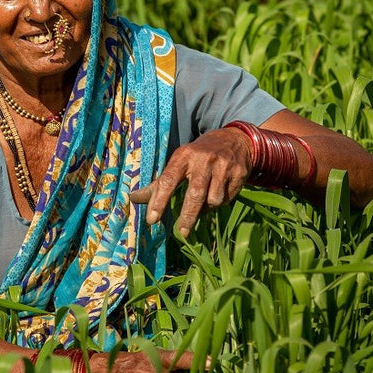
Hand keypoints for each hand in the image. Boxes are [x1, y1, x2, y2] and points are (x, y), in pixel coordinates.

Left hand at [129, 127, 252, 236]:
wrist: (234, 140)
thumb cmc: (198, 155)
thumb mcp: (178, 162)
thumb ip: (158, 183)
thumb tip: (133, 199)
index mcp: (183, 156)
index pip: (167, 180)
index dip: (159, 201)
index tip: (152, 220)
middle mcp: (203, 160)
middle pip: (194, 194)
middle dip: (187, 216)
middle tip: (181, 233)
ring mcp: (223, 166)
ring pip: (213, 200)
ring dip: (206, 209)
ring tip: (202, 204)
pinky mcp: (239, 173)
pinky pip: (227, 199)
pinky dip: (220, 203)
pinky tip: (216, 195)